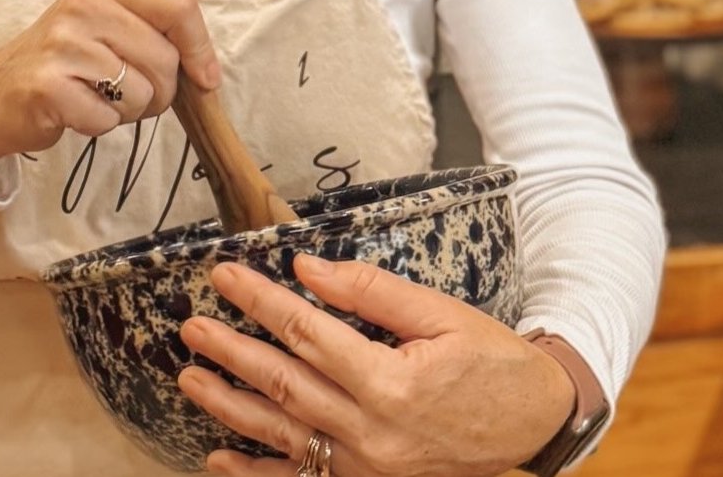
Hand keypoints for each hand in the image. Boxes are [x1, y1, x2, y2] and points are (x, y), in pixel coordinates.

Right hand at [0, 0, 220, 173]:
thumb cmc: (64, 62)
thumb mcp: (106, 26)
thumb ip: (155, 31)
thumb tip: (208, 71)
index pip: (178, 5)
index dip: (200, 47)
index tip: (206, 77)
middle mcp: (82, 5)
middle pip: (165, 58)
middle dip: (160, 90)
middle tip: (125, 91)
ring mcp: (63, 44)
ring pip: (142, 93)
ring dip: (129, 111)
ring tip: (96, 96)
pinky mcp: (49, 86)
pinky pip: (110, 120)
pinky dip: (100, 126)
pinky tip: (76, 110)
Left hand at [177, 254, 575, 476]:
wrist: (533, 424)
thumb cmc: (489, 360)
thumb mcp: (440, 313)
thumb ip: (371, 292)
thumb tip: (308, 267)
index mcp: (390, 382)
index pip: (306, 332)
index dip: (260, 300)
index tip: (225, 275)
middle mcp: (371, 432)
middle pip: (283, 384)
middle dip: (231, 351)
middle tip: (191, 325)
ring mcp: (366, 468)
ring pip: (280, 434)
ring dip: (229, 406)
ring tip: (190, 377)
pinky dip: (255, 474)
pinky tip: (218, 460)